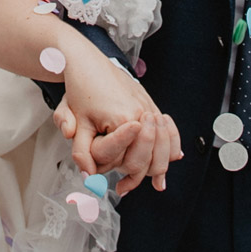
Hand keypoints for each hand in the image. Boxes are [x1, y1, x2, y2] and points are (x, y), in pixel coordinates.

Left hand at [55, 47, 181, 193]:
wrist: (88, 61)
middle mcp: (142, 113)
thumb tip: (88, 175)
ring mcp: (148, 106)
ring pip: (165, 142)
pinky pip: (168, 127)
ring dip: (162, 163)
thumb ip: (82, 151)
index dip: (126, 179)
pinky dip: (171, 143)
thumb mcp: (77, 122)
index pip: (132, 161)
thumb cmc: (81, 89)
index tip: (121, 190)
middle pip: (152, 155)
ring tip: (157, 181)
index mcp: (124, 120)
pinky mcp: (149, 101)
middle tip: (129, 188)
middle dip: (145, 175)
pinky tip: (173, 155)